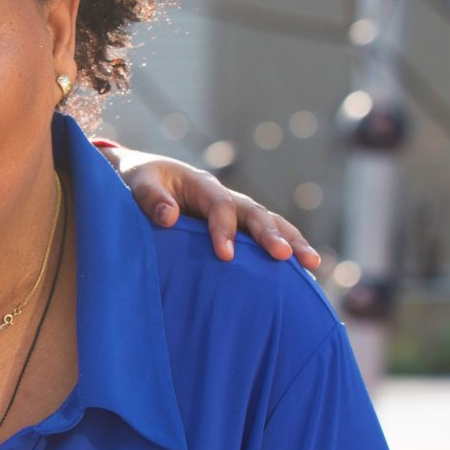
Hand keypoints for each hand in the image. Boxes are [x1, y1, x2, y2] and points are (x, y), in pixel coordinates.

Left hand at [112, 150, 322, 271]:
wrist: (144, 176)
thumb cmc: (139, 180)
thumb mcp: (137, 183)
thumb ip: (150, 198)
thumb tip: (169, 218)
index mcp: (201, 184)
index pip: (220, 205)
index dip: (224, 229)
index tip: (225, 256)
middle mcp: (224, 196)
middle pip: (254, 212)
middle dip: (270, 234)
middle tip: (284, 256)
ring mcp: (234, 211)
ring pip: (269, 222)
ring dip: (291, 241)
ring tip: (312, 264)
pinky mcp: (236, 227)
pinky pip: (263, 236)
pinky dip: (285, 248)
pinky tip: (303, 273)